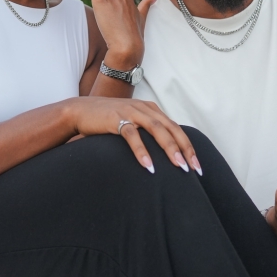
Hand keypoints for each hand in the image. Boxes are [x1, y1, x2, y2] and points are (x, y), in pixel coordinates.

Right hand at [69, 97, 201, 174]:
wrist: (80, 110)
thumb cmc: (108, 120)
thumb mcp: (132, 122)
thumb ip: (148, 131)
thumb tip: (164, 152)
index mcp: (151, 109)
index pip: (175, 128)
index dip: (188, 146)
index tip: (197, 166)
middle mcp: (144, 108)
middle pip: (171, 128)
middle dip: (185, 149)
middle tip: (193, 168)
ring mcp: (131, 112)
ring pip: (157, 129)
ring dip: (169, 148)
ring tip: (178, 166)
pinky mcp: (116, 119)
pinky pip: (132, 135)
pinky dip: (142, 150)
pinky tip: (148, 165)